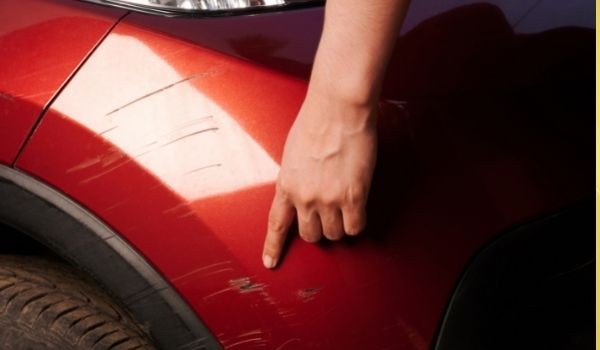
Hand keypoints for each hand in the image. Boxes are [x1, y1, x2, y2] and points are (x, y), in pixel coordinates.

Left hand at [262, 88, 377, 268]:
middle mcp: (304, 197)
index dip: (273, 247)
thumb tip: (303, 192)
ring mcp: (328, 199)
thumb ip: (296, 178)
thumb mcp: (293, 153)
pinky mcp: (352, 196)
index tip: (270, 262)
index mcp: (286, 185)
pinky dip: (358, 222)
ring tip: (346, 205)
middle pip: (310, 235)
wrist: (338, 108)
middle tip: (329, 215)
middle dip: (320, 230)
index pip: (277, 224)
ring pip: (334, 234)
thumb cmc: (317, 121)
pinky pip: (355, 227)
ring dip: (341, 225)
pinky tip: (358, 208)